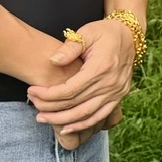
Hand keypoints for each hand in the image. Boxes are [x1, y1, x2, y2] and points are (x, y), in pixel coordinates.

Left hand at [29, 17, 136, 143]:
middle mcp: (110, 84)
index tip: (32, 91)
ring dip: (62, 120)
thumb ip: (70, 47)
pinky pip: (99, 116)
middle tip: (32, 104)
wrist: (129, 36)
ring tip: (42, 118)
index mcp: (101, 67)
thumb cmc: (104, 33)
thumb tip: (53, 61)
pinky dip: (82, 125)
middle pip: (75, 104)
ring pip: (86, 115)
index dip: (48, 94)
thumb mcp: (87, 33)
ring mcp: (116, 93)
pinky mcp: (118, 97)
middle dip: (50, 107)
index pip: (69, 90)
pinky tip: (66, 128)